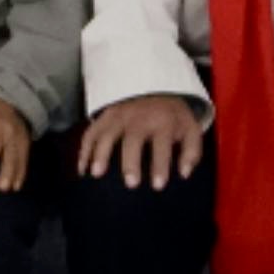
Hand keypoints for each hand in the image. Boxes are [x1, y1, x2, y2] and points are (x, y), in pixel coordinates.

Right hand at [76, 93, 207, 188]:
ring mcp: (118, 116)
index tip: (158, 185)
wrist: (154, 87)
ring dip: (100, 154)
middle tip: (130, 184)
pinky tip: (82, 170)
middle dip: (131, 161)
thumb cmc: (172, 116)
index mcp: (163, 122)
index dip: (160, 165)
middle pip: (133, 139)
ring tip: (96, 175)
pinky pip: (90, 133)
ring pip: (107, 134)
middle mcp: (139, 118)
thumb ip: (192, 152)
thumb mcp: (190, 128)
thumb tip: (184, 174)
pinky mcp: (104, 117)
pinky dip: (84, 151)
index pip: (162, 144)